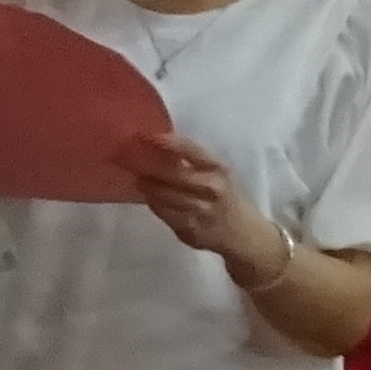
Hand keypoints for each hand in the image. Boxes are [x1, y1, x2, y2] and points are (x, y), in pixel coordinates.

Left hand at [124, 133, 273, 276]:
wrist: (243, 233)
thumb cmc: (225, 195)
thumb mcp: (217, 173)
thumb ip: (192, 162)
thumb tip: (156, 146)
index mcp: (218, 168)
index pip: (190, 150)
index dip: (166, 142)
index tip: (145, 136)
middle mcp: (211, 188)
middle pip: (171, 174)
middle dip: (147, 165)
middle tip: (127, 157)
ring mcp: (200, 211)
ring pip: (163, 195)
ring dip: (146, 185)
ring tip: (135, 176)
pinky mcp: (190, 229)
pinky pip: (164, 213)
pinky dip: (153, 203)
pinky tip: (148, 196)